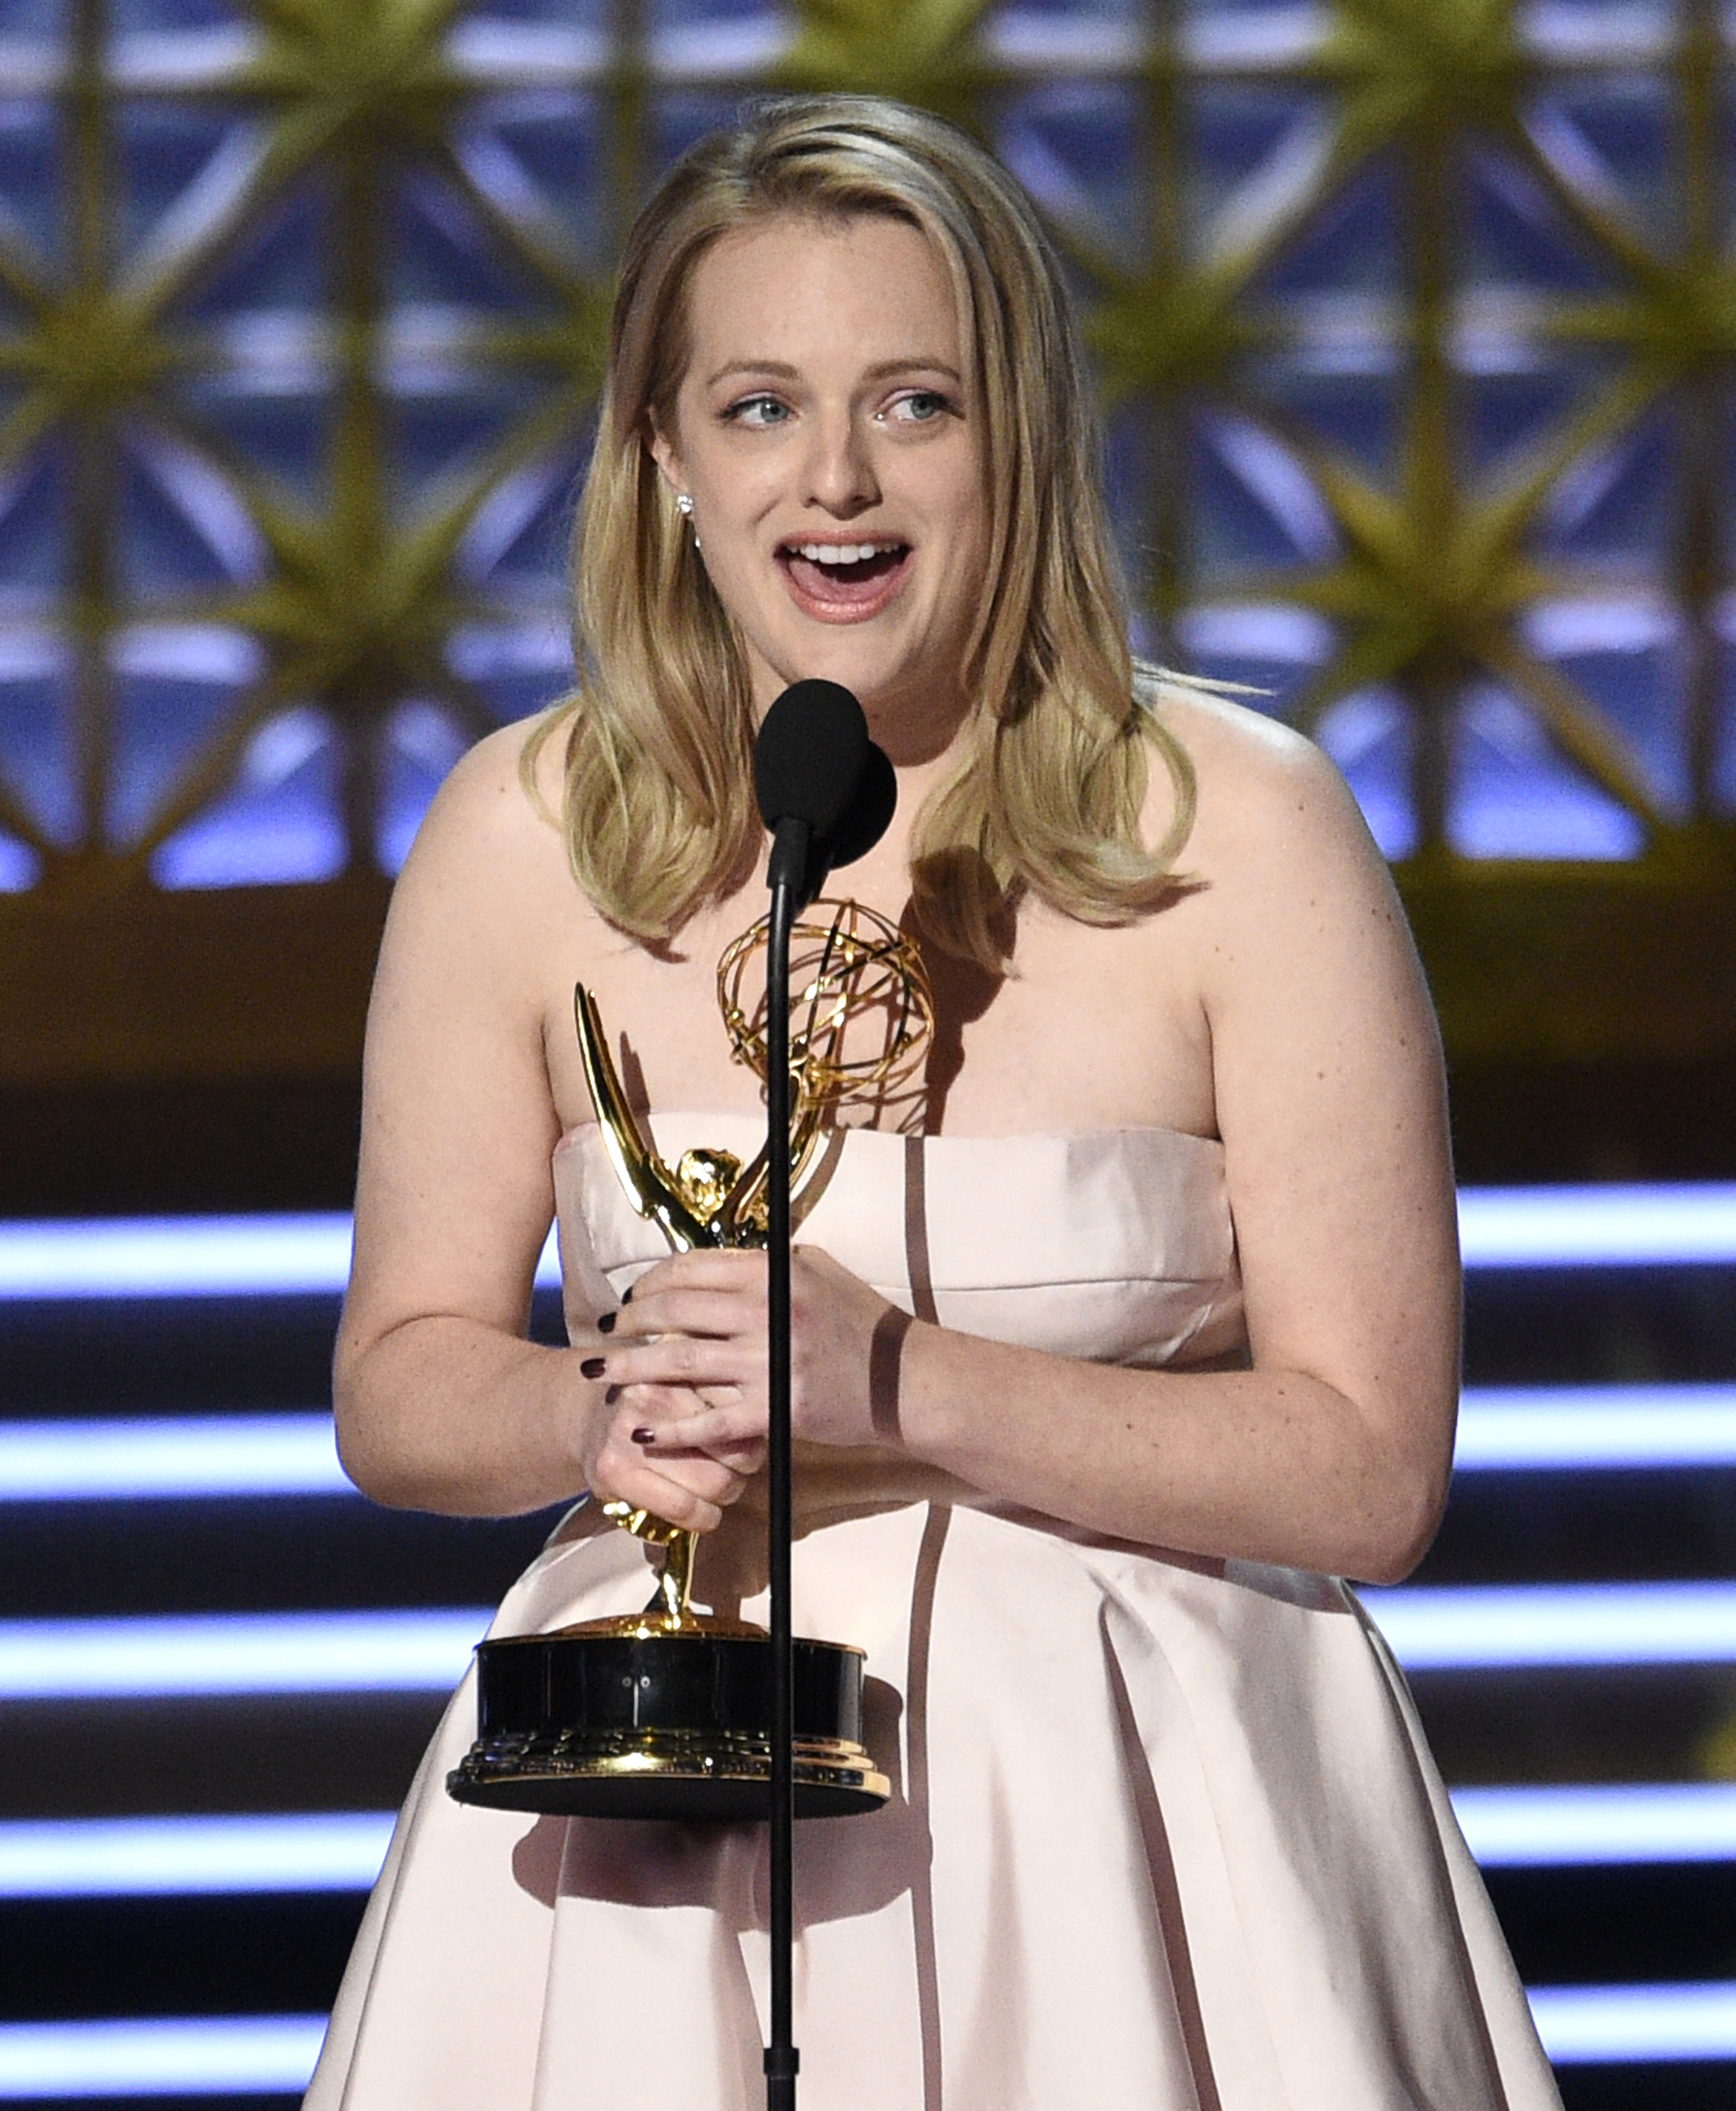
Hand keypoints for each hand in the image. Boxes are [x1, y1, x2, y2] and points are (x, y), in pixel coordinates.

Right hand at [569, 1323, 762, 1534]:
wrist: (585, 1413)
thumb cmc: (654, 1398)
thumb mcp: (689, 1375)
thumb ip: (728, 1387)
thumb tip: (778, 1414)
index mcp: (678, 1362)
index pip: (744, 1403)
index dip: (758, 1426)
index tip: (753, 1431)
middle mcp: (652, 1393)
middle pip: (738, 1447)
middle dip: (747, 1465)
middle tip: (738, 1464)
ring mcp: (630, 1433)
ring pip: (717, 1482)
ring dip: (728, 1492)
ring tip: (720, 1484)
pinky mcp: (614, 1470)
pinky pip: (684, 1509)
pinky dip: (704, 1518)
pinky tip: (701, 1511)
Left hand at [588, 1245, 904, 1466]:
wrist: (906, 1382)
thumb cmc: (865, 1326)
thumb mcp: (821, 1274)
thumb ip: (771, 1266)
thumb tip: (721, 1260)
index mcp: (777, 1273)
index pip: (695, 1268)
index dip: (653, 1281)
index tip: (633, 1295)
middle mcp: (769, 1310)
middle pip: (676, 1309)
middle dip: (630, 1319)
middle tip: (605, 1330)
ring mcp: (772, 1361)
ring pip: (681, 1360)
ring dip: (630, 1366)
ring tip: (598, 1373)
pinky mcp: (777, 1409)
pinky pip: (710, 1420)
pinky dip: (671, 1427)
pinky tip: (641, 1429)